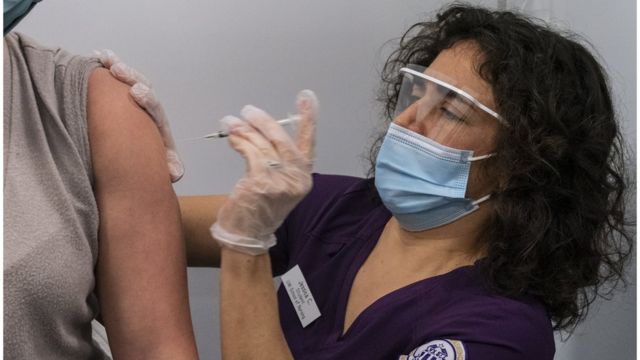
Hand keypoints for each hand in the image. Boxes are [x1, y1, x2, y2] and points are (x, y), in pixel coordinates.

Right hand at [93, 49, 184, 181]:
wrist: (145, 157)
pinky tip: (98, 56)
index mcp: (158, 122)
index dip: (147, 99)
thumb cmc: (154, 160)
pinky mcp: (122, 95)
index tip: (136, 92)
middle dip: (131, 77)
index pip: (155, 108)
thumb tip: (174, 172)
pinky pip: (115, 79)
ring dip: (117, 68)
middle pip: (143, 87)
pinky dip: (108, 66)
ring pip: (129, 79)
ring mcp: (136, 99)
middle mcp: (148, 107)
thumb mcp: (164, 166)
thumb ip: (171, 168)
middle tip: (118, 71)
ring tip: (104, 59)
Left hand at [211, 90, 318, 254]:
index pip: (308, 143)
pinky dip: (239, 141)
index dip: (308, 119)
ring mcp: (281, 182)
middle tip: (249, 111)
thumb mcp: (277, 184)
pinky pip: (250, 153)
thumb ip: (276, 159)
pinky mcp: (262, 183)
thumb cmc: (259, 209)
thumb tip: (258, 127)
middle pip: (282, 140)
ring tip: (231, 122)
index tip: (307, 97)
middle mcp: (297, 180)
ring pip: (263, 145)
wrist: (247, 236)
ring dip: (245, 130)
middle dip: (263, 121)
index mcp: (303, 178)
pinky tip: (231, 137)